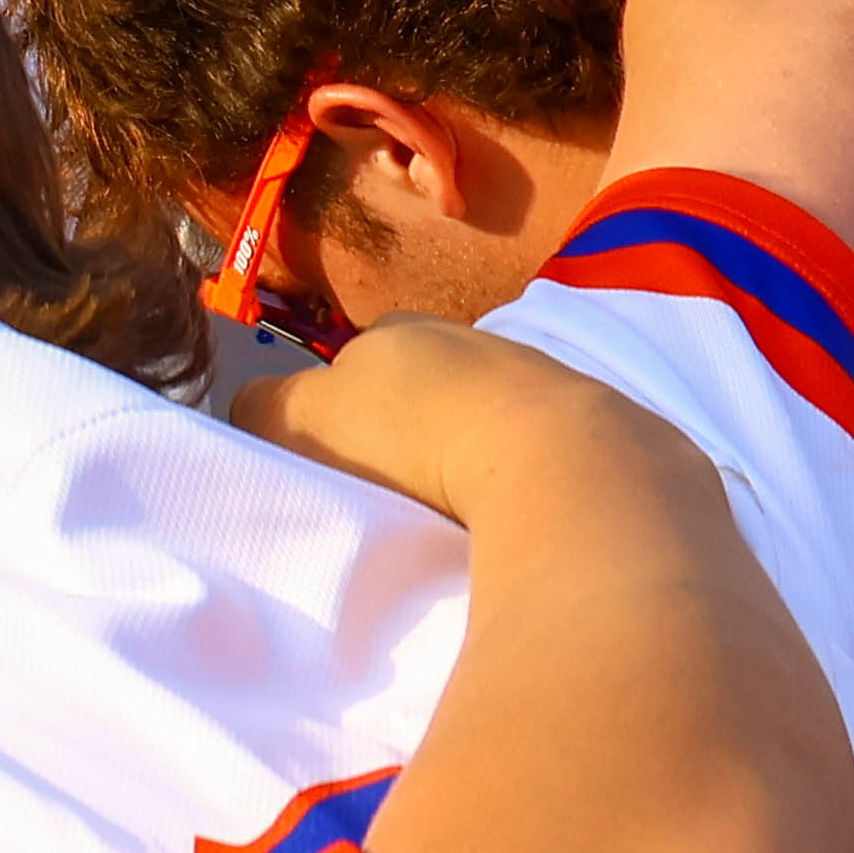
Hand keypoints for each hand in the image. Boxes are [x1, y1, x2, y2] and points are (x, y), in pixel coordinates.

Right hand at [229, 311, 651, 521]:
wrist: (555, 462)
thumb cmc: (410, 434)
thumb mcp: (298, 417)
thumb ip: (261, 408)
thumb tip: (258, 416)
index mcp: (395, 332)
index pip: (349, 367)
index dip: (336, 417)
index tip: (338, 469)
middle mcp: (470, 341)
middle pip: (420, 392)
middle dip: (408, 435)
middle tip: (394, 498)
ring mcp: (539, 380)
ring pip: (484, 423)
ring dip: (470, 462)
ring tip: (456, 518)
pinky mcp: (595, 428)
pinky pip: (538, 456)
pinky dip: (521, 483)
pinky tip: (511, 519)